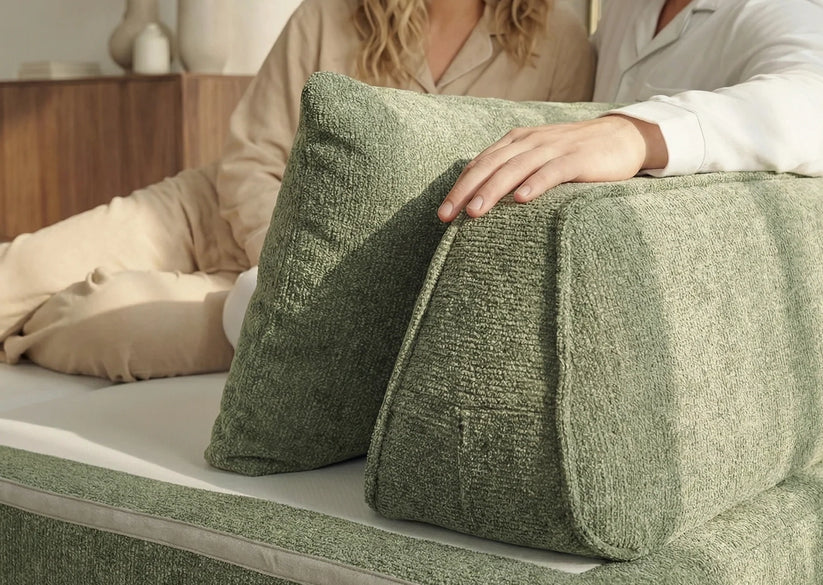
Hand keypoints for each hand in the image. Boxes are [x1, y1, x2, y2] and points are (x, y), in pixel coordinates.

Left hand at [437, 115, 667, 221]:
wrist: (621, 137)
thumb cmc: (573, 154)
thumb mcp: (537, 157)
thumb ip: (512, 170)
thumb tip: (479, 199)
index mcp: (516, 141)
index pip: (479, 164)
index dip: (458, 187)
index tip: (441, 214)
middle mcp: (529, 141)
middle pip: (490, 166)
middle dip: (465, 192)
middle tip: (446, 216)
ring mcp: (553, 148)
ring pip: (515, 169)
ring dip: (492, 191)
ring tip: (474, 212)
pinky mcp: (577, 159)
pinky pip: (552, 172)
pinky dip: (535, 184)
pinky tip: (521, 199)